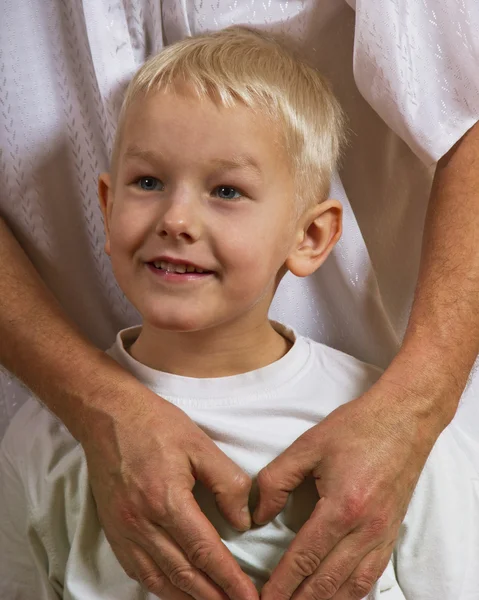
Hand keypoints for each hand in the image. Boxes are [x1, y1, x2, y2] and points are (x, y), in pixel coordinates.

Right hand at [80, 376, 258, 599]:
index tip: (249, 597)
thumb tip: (242, 522)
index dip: (230, 580)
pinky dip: (160, 587)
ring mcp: (123, 530)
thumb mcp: (200, 444)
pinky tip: (175, 590)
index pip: (205, 552)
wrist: (107, 414)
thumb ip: (226, 483)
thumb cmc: (155, 424)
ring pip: (159, 580)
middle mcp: (142, 523)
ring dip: (188, 598)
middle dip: (214, 596)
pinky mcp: (113, 529)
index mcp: (167, 500)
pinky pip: (137, 570)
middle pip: (184, 574)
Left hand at [255, 380, 439, 599]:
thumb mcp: (308, 446)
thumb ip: (275, 480)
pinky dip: (351, 593)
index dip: (282, 583)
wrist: (403, 420)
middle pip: (327, 581)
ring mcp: (383, 534)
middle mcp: (366, 529)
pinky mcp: (391, 533)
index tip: (264, 599)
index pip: (304, 557)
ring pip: (351, 586)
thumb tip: (257, 515)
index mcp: (342, 506)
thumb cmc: (356, 429)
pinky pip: (372, 576)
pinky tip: (337, 597)